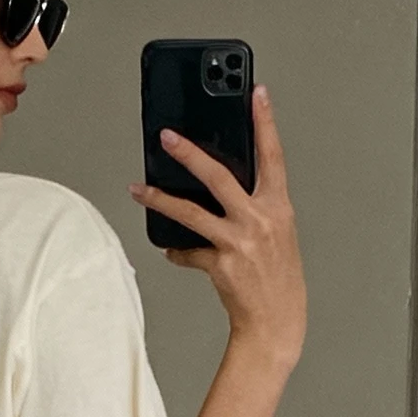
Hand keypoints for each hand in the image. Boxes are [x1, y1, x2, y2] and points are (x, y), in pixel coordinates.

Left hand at [132, 84, 305, 374]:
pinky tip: (171, 249)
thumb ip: (256, 207)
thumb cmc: (278, 280)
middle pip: (218, 176)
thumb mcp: (277, 235)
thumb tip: (224, 189)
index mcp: (278, 208)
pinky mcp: (220, 265)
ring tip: (139, 188)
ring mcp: (238, 242)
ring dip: (160, 198)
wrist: (276, 323)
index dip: (265, 122)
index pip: (272, 156)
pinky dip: (178, 251)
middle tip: (167, 135)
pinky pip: (189, 252)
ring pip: (191, 212)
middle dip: (189, 153)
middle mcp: (259, 220)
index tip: (256, 94)